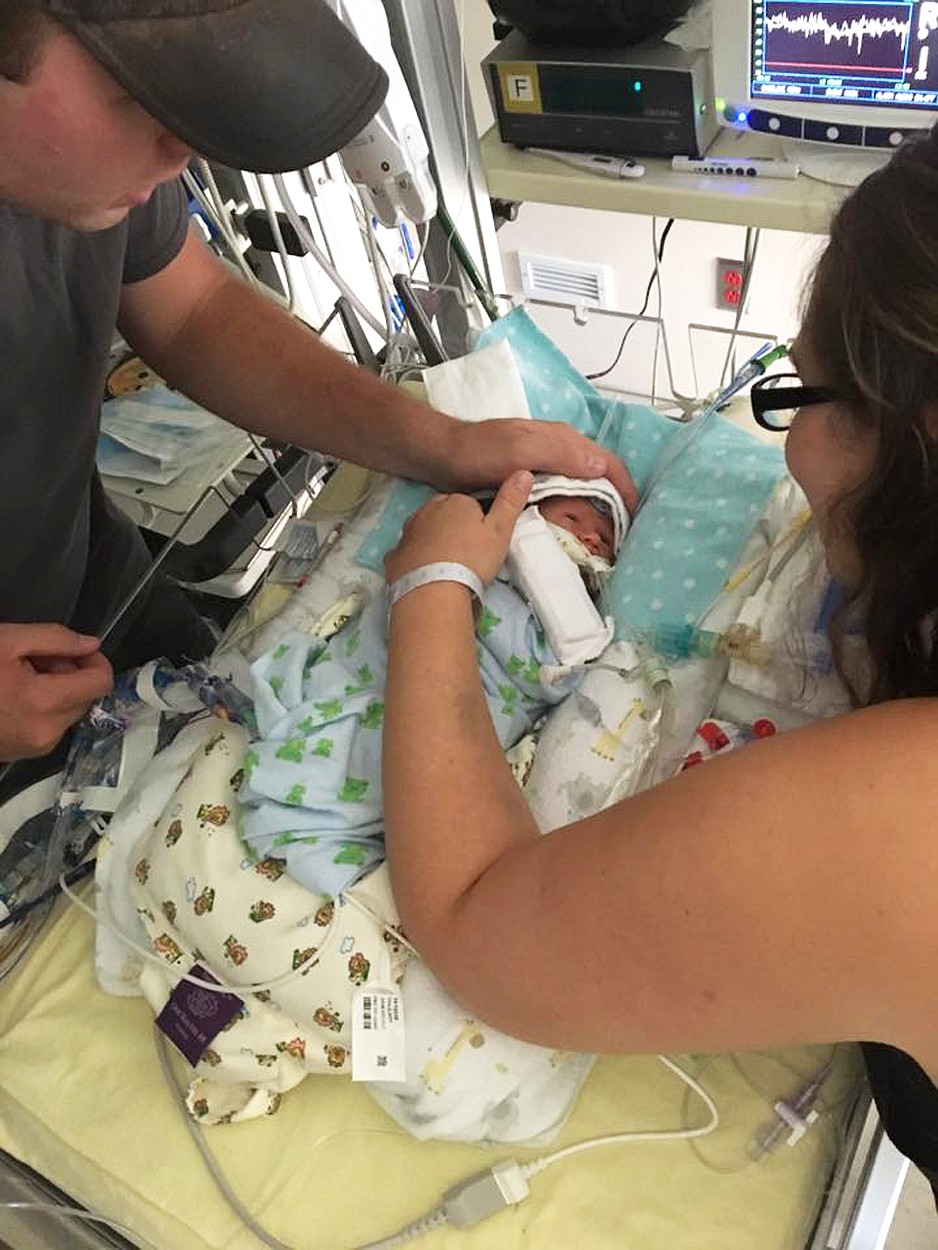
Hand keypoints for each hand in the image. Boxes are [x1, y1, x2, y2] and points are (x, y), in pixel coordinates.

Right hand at [0, 624, 113, 761]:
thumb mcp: (8, 640)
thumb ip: (56, 639)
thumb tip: (92, 645)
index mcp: (46, 702)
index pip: (101, 682)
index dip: (95, 660)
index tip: (77, 649)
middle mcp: (48, 731)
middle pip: (87, 697)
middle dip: (72, 674)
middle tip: (38, 659)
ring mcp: (36, 747)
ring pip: (70, 712)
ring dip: (58, 691)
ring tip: (21, 676)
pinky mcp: (25, 754)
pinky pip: (51, 726)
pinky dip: (44, 708)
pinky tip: (15, 695)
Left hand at [386, 470, 533, 586]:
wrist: (432, 592)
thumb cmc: (471, 560)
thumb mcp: (501, 531)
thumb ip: (511, 502)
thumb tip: (524, 472)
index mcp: (455, 502)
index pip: (470, 505)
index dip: (479, 523)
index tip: (484, 542)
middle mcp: (427, 510)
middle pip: (445, 514)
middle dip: (454, 528)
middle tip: (467, 555)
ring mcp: (407, 532)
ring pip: (425, 530)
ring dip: (434, 542)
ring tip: (447, 566)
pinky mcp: (394, 554)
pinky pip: (408, 552)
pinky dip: (415, 559)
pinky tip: (424, 574)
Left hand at [435, 418, 639, 515]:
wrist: (442, 455)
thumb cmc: (478, 452)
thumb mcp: (519, 450)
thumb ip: (559, 454)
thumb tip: (600, 467)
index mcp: (564, 440)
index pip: (608, 462)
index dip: (625, 489)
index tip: (634, 518)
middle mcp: (561, 449)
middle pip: (600, 475)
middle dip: (615, 502)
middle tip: (621, 535)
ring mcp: (548, 463)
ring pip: (584, 485)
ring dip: (597, 507)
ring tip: (604, 536)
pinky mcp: (534, 477)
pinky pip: (565, 492)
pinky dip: (575, 508)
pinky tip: (573, 526)